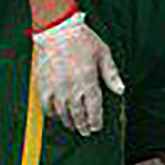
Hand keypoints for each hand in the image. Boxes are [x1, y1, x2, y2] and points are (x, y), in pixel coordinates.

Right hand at [29, 14, 122, 137]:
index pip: (94, 107)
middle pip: (78, 114)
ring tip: (74, 127)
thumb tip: (121, 90)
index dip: (96, 120)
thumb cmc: (83, 41)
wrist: (58, 32)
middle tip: (87, 132)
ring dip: (69, 122)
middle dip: (84, 125)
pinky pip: (47, 107)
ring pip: (62, 113)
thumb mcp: (104, 54)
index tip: (97, 127)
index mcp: (88, 80)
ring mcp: (56, 89)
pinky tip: (57, 116)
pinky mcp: (43, 87)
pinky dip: (52, 114)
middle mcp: (71, 88)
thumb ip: (111, 74)